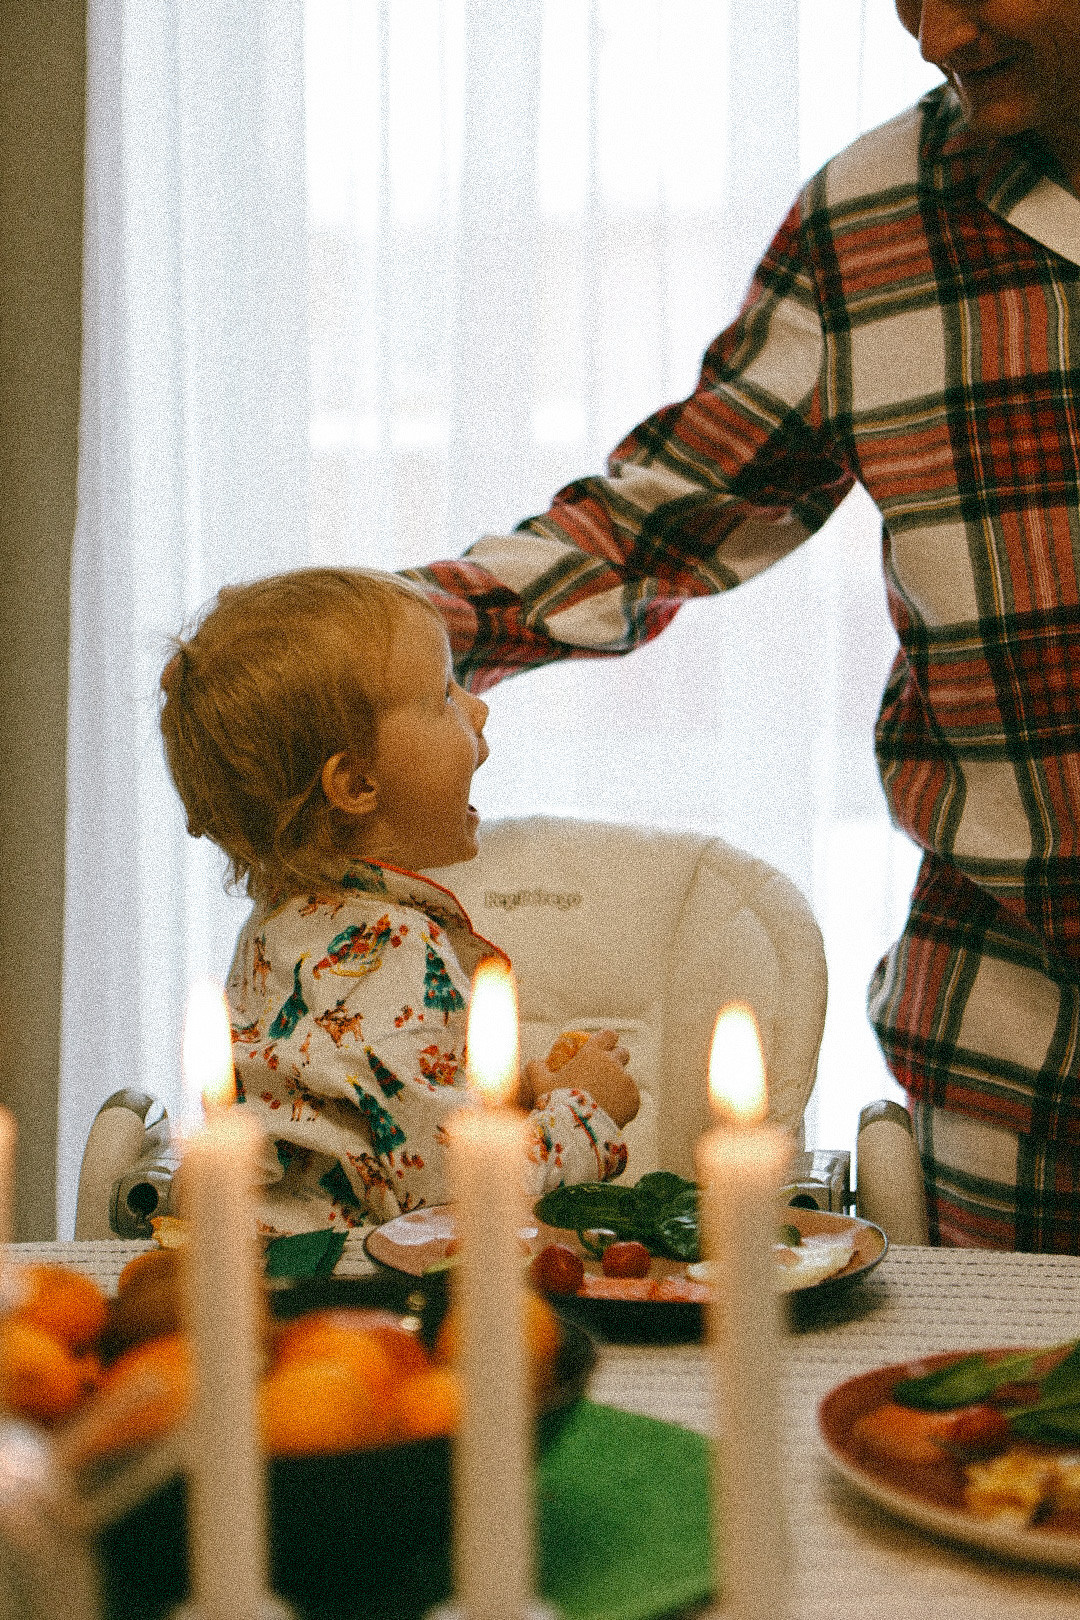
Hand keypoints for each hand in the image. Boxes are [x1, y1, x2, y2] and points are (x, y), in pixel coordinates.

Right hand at [523, 1029, 639, 1129]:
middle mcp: (613, 1063)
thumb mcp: (540, 1083)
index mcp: (593, 1053)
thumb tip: (536, 1062)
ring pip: (626, 1078)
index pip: (608, 1035)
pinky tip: (611, 1111)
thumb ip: (537, 1068)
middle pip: (622, 1053)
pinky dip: (623, 1103)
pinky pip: (631, 1097)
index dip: (607, 1039)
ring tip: (604, 1100)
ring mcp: (626, 1081)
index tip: (603, 1046)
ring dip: (618, 1084)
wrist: (577, 1130)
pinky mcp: (634, 1100)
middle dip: (616, 1059)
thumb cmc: (557, 1103)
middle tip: (604, 1073)